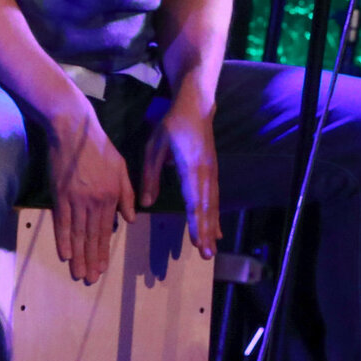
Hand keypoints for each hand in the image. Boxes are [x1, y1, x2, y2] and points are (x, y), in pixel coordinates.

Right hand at [47, 102, 134, 284]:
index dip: (103, 250)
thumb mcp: (121, 168)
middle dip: (91, 260)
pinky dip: (62, 239)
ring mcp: (76, 199)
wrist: (75, 130)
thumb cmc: (100, 147)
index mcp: (111, 196)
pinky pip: (61, 222)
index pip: (106, 230)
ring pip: (77, 234)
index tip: (102, 268)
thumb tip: (129, 220)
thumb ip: (127, 195)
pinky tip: (64, 254)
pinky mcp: (60, 195)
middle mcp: (94, 202)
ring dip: (78, 256)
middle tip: (88, 280)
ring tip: (77, 273)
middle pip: (91, 236)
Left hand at [142, 89, 222, 260]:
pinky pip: (214, 197)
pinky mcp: (213, 171)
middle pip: (206, 206)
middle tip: (206, 255)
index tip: (197, 241)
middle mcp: (205, 172)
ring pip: (212, 204)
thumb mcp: (154, 146)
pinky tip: (214, 229)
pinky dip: (214, 215)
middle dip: (206, 231)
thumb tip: (146, 203)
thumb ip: (150, 175)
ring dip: (211, 226)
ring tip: (212, 248)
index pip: (193, 200)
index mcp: (190, 167)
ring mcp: (212, 172)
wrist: (196, 105)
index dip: (195, 222)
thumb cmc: (172, 124)